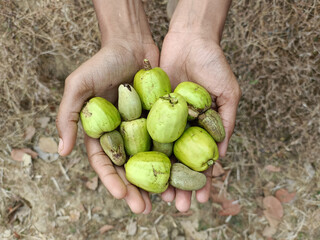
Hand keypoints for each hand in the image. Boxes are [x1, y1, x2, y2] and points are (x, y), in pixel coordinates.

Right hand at [56, 38, 158, 213]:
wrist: (131, 44)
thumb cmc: (102, 63)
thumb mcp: (78, 86)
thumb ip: (68, 117)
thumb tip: (62, 151)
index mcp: (102, 132)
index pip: (104, 162)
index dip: (111, 180)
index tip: (121, 195)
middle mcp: (123, 134)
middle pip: (129, 167)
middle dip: (135, 189)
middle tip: (144, 208)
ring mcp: (144, 128)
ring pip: (151, 160)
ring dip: (158, 181)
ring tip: (166, 200)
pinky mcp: (162, 120)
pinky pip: (169, 141)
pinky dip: (174, 158)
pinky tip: (182, 174)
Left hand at [159, 32, 240, 211]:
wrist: (190, 39)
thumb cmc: (214, 64)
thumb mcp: (228, 94)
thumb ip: (226, 123)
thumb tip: (222, 156)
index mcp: (202, 129)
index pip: (201, 161)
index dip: (201, 181)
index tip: (201, 199)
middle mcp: (182, 128)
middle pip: (179, 162)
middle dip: (179, 185)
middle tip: (178, 206)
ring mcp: (165, 120)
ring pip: (160, 152)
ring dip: (160, 175)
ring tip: (159, 196)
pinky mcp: (149, 109)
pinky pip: (144, 131)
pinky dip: (143, 150)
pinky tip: (140, 168)